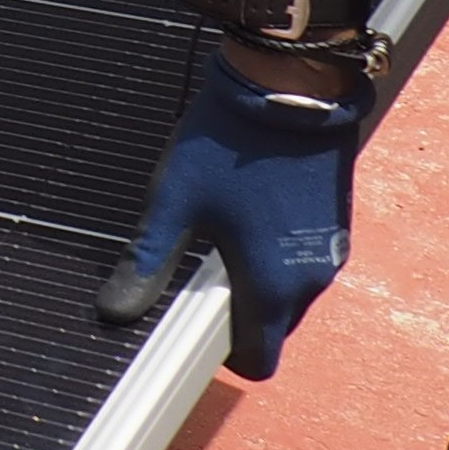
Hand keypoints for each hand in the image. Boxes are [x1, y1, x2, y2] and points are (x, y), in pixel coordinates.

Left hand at [96, 57, 365, 378]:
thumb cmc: (224, 146)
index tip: (191, 325)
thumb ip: (146, 263)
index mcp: (272, 288)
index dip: (223, 354)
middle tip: (196, 271)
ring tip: (218, 235)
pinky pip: (304, 264)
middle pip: (272, 329)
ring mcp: (329, 253)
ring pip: (290, 296)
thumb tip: (112, 312)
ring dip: (258, 282)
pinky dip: (278, 257)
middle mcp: (311, 281)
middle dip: (236, 314)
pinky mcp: (336, 226)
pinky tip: (247, 217)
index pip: (260, 361)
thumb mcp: (173, 203)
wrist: (287, 88)